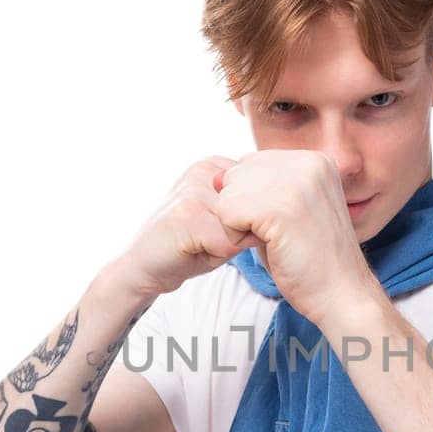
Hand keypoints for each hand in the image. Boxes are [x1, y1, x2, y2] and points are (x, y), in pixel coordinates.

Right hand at [119, 155, 265, 296]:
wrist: (144, 266)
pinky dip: (217, 256)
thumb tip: (288, 210)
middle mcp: (206, 169)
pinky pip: (228, 242)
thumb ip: (252, 210)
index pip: (265, 194)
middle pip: (256, 210)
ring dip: (228, 247)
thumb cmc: (190, 246)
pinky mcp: (188, 213)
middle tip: (208, 239)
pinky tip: (193, 250)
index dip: (249, 222)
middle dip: (241, 234)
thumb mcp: (226, 221)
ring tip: (202, 244)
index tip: (219, 228)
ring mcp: (195, 188)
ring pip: (244, 227)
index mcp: (217, 165)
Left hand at [210, 149, 380, 326]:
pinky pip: (227, 212)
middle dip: (244, 210)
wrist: (343, 295)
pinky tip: (269, 247)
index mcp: (314, 160)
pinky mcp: (280, 206)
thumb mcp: (290, 211)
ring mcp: (295, 181)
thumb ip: (260, 188)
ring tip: (276, 242)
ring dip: (240, 225)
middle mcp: (308, 162)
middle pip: (237, 175)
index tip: (286, 224)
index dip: (254, 200)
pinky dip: (238, 237)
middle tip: (280, 236)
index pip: (251, 164)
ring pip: (228, 193)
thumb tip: (217, 178)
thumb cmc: (313, 261)